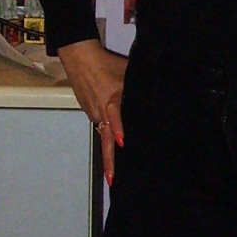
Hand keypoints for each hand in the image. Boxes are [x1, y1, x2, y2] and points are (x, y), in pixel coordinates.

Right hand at [57, 39, 128, 182]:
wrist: (80, 57)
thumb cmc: (106, 63)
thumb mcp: (127, 73)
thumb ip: (138, 89)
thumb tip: (156, 99)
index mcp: (111, 100)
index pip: (115, 117)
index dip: (120, 129)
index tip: (123, 142)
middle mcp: (100, 111)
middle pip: (106, 139)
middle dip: (109, 160)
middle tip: (112, 180)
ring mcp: (93, 113)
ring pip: (104, 133)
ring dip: (109, 150)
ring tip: (116, 170)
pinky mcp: (89, 111)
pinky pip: (100, 124)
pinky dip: (107, 134)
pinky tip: (114, 141)